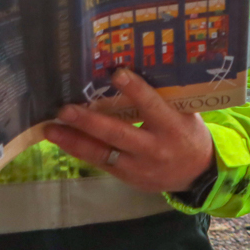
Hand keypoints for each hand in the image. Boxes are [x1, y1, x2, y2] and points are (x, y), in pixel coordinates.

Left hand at [45, 68, 216, 193]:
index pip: (152, 106)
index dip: (135, 90)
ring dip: (74, 141)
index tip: (116, 74)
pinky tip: (64, 141)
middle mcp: (155, 148)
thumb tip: (132, 72)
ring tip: (51, 129)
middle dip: (89, 122)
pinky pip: (101, 163)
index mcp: (173, 127)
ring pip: (103, 153)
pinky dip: (81, 151)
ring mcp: (139, 166)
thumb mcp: (185, 114)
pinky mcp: (128, 178)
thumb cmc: (188, 134)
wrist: (198, 173)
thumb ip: (163, 99)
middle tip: (66, 110)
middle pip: (118, 134)